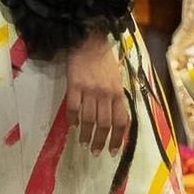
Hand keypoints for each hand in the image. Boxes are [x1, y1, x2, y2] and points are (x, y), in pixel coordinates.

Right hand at [64, 31, 131, 154]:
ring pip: (89, 119)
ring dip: (86, 135)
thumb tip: (115, 121)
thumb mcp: (116, 80)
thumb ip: (116, 99)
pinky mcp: (74, 86)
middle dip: (100, 141)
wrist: (89, 42)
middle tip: (96, 152)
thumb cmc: (104, 61)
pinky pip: (73, 108)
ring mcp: (89, 90)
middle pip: (104, 124)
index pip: (121, 121)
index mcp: (117, 93)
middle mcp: (105, 94)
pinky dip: (72, 120)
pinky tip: (72, 126)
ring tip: (83, 143)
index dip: (117, 139)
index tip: (112, 151)